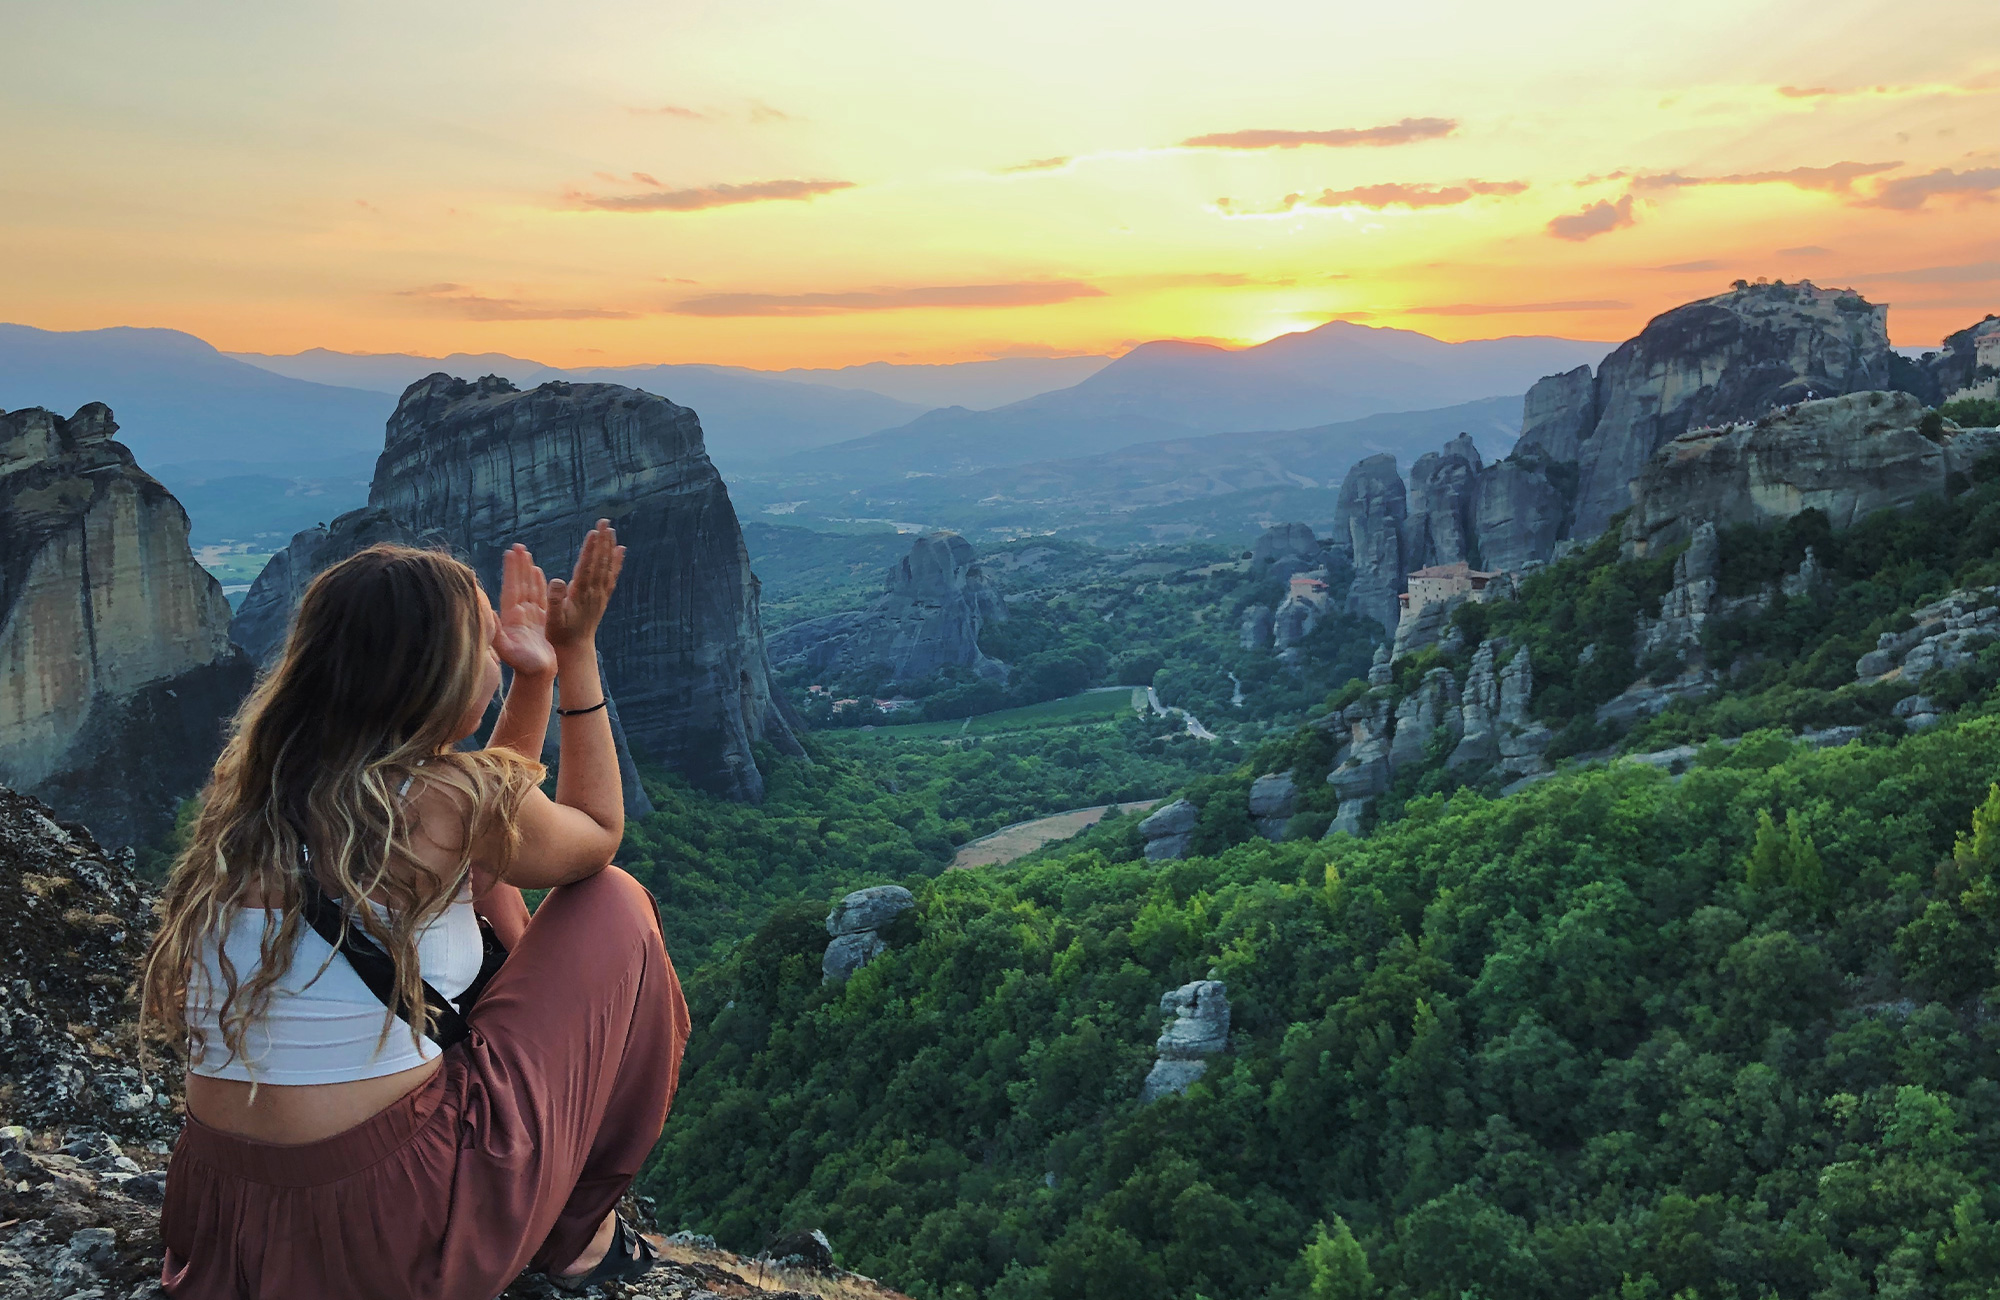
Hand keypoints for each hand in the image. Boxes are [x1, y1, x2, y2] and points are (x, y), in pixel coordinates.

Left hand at [492, 543, 555, 678]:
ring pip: (529, 588)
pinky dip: (540, 584)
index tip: (510, 552)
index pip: (511, 588)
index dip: (511, 570)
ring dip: (528, 571)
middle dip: (518, 565)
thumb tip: (487, 612)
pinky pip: (540, 597)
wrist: (536, 676)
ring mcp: (529, 616)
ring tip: (527, 554)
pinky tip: (538, 572)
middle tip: (518, 546)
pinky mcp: (540, 620)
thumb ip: (496, 632)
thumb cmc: (522, 665)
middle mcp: (519, 614)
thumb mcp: (506, 650)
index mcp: (511, 617)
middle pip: (519, 584)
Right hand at [547, 520, 625, 651]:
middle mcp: (594, 592)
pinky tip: (620, 550)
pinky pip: (612, 576)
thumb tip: (558, 580)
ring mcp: (600, 595)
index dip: (590, 549)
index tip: (594, 532)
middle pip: (600, 562)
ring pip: (607, 566)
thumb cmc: (559, 635)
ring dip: (609, 547)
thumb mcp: (553, 620)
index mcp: (580, 595)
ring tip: (611, 530)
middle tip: (604, 521)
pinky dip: (617, 562)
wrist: (576, 650)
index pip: (587, 567)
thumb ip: (555, 600)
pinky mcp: (602, 598)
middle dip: (602, 541)